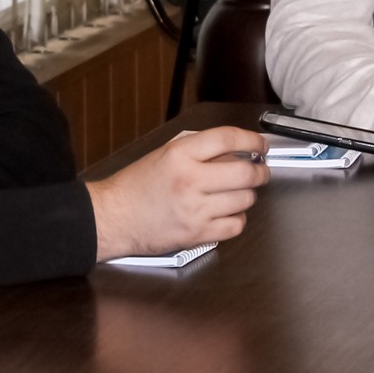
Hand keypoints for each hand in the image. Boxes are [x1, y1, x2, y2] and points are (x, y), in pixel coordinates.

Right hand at [86, 126, 267, 260]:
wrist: (113, 217)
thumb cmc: (136, 187)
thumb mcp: (162, 154)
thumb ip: (197, 147)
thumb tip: (234, 147)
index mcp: (178, 155)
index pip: (227, 138)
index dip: (252, 140)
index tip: (260, 145)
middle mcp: (189, 180)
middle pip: (244, 172)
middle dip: (260, 171)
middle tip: (260, 171)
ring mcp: (194, 209)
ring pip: (245, 200)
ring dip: (247, 195)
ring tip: (235, 193)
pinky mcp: (197, 234)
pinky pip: (236, 225)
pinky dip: (237, 219)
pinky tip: (226, 213)